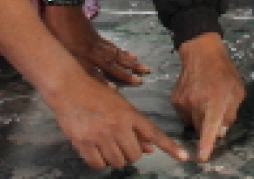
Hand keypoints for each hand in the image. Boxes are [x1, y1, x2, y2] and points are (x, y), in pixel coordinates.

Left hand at [45, 5, 148, 84]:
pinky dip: (123, 52)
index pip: (92, 73)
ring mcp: (97, 44)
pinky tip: (131, 55)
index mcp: (79, 56)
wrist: (64, 8)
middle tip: (140, 81)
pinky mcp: (98, 37)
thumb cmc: (54, 29)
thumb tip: (61, 77)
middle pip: (111, 65)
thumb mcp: (54, 48)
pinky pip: (113, 47)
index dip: (103, 82)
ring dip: (130, 63)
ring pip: (116, 55)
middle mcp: (91, 52)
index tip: (115, 90)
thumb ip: (62, 62)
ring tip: (143, 68)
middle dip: (126, 74)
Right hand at [45, 74, 188, 168]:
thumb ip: (136, 128)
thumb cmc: (97, 95)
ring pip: (117, 162)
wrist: (69, 88)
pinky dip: (99, 163)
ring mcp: (100, 136)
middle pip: (134, 155)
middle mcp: (118, 126)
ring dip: (114, 159)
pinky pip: (98, 165)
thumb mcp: (121, 106)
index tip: (184, 158)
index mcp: (130, 114)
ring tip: (107, 146)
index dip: (170, 147)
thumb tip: (150, 149)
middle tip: (121, 145)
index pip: (154, 134)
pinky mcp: (84, 144)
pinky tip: (97, 152)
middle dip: (130, 154)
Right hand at [172, 33, 244, 162]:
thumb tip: (221, 130)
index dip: (207, 143)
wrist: (201, 53)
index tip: (202, 156)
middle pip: (201, 129)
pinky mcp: (174, 100)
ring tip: (205, 99)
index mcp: (215, 101)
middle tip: (215, 111)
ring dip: (200, 118)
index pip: (210, 126)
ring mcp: (183, 102)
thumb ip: (231, 113)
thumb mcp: (237, 91)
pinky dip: (191, 111)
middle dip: (209, 127)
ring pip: (192, 122)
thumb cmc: (223, 72)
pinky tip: (196, 97)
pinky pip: (184, 115)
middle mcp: (197, 103)